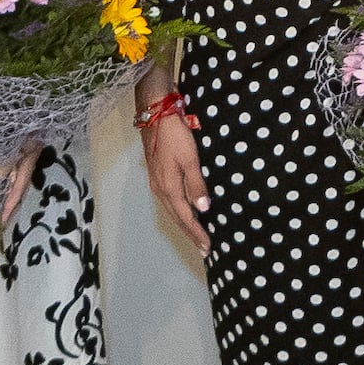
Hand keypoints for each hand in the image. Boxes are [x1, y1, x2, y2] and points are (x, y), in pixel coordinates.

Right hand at [141, 95, 204, 259]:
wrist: (155, 116)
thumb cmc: (175, 136)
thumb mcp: (190, 159)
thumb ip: (196, 184)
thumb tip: (203, 208)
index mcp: (169, 188)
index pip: (185, 217)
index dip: (197, 233)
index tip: (207, 247)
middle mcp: (160, 189)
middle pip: (177, 218)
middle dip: (190, 233)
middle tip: (203, 248)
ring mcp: (157, 183)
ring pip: (172, 211)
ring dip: (184, 224)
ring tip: (196, 235)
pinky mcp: (157, 176)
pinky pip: (169, 202)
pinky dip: (179, 212)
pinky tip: (184, 212)